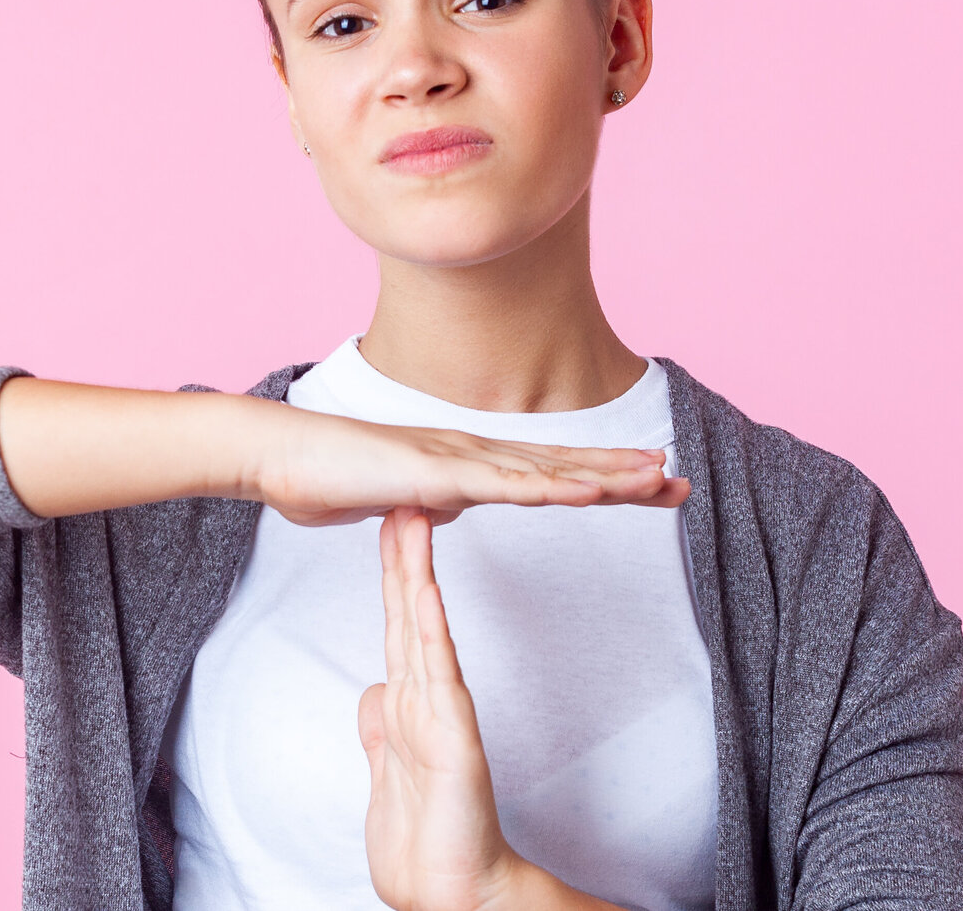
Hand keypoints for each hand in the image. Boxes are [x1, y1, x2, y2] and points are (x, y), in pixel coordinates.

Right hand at [248, 407, 689, 526]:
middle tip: (683, 482)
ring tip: (658, 479)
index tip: (648, 486)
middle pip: (564, 468)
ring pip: (548, 472)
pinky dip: (554, 488)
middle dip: (625, 475)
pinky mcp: (438, 474)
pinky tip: (592, 491)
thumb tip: (443, 508)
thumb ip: (424, 504)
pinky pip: (506, 486)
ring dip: (605, 476)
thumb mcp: (393, 502)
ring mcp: (459, 460)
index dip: (601, 480)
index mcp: (467, 466)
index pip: (548, 476)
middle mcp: (474, 454)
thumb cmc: (325, 477)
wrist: (280, 457)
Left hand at [357, 509, 632, 910]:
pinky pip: (437, 673)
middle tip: (405, 493)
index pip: (399, 627)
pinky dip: (430, 629)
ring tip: (415, 518)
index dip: (392, 578)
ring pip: (424, 629)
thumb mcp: (385, 775)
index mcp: (411, 706)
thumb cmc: (427, 842)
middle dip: (405, 554)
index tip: (388, 525)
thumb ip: (381, 730)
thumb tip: (373, 691)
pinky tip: (426, 590)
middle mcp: (428, 700)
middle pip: (411, 613)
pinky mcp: (452, 736)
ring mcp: (442, 715)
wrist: (450, 891)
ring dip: (417, 573)